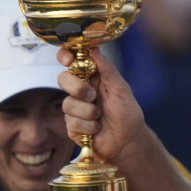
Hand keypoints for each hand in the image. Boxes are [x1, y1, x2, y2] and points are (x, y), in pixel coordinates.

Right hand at [56, 47, 149, 165]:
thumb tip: (95, 49)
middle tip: (93, 96)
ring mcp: (75, 109)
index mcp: (92, 77)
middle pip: (63, 79)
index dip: (65, 56)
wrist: (128, 141)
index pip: (71, 61)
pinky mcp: (72, 126)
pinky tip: (97, 129)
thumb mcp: (121, 89)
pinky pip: (72, 122)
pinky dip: (88, 126)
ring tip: (100, 117)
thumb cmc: (128, 114)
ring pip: (67, 104)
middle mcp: (80, 90)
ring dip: (87, 112)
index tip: (68, 59)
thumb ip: (108, 70)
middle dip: (77, 88)